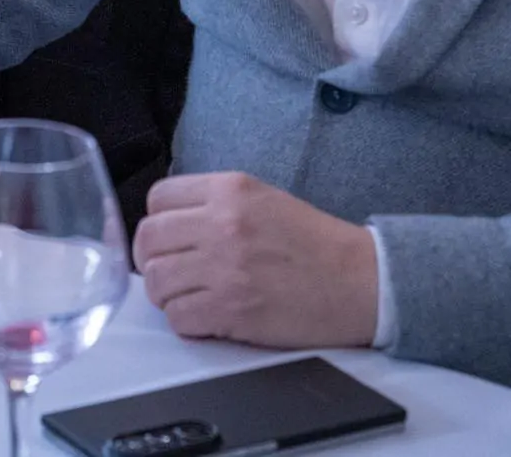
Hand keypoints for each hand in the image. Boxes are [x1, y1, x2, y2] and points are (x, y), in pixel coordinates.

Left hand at [132, 171, 378, 348]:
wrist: (361, 282)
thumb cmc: (316, 245)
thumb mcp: (264, 199)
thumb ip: (215, 204)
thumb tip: (170, 224)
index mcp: (230, 189)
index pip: (158, 198)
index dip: (158, 222)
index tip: (169, 239)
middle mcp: (221, 222)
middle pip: (149, 238)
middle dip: (153, 259)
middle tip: (172, 273)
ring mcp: (224, 266)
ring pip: (156, 280)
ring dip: (167, 294)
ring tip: (192, 297)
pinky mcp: (231, 308)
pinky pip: (178, 317)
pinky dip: (186, 321)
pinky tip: (207, 317)